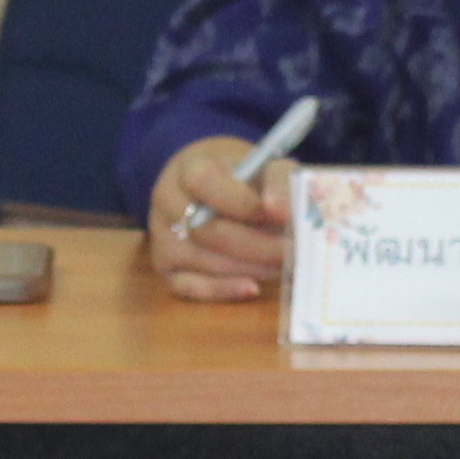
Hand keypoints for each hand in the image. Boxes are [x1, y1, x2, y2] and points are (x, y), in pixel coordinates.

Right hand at [143, 139, 290, 301]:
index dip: (242, 202)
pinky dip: (222, 291)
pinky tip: (252, 288)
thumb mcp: (265, 167)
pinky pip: (190, 287)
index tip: (281, 214)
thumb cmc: (245, 178)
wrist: (214, 190)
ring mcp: (163, 238)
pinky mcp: (166, 269)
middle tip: (295, 252)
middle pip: (208, 230)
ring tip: (286, 266)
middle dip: (258, 245)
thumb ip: (278, 181)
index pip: (205, 183)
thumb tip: (283, 211)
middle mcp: (168, 203)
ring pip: (204, 261)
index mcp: (188, 168)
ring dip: (250, 268)